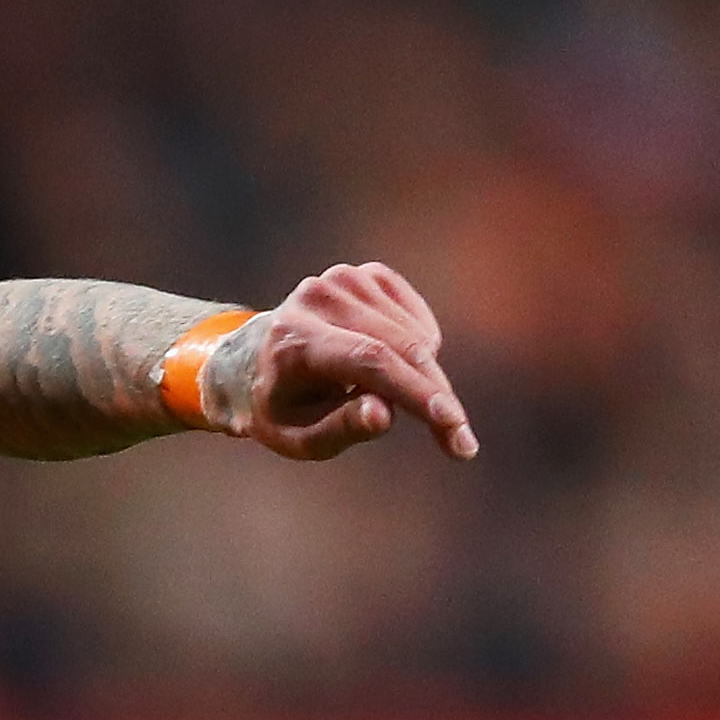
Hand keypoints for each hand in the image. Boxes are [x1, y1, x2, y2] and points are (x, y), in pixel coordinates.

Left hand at [221, 261, 477, 461]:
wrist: (258, 358)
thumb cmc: (281, 408)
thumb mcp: (298, 438)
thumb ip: (339, 428)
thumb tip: (384, 415)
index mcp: (294, 340)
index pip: (370, 361)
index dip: (416, 392)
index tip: (453, 426)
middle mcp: (319, 299)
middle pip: (402, 347)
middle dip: (437, 398)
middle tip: (460, 444)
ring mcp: (346, 280)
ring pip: (417, 338)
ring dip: (420, 377)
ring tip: (377, 396)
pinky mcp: (369, 275)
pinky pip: (419, 322)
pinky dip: (417, 352)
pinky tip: (385, 367)